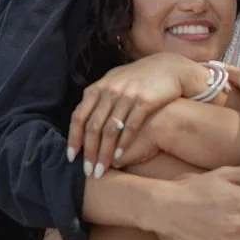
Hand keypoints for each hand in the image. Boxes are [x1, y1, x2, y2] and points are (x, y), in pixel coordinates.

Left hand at [68, 54, 205, 177]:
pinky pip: (130, 126)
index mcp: (99, 88)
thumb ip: (97, 99)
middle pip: (93, 127)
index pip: (79, 116)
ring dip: (104, 153)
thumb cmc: (137, 79)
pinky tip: (118, 157)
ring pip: (110, 130)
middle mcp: (110, 91)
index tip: (71, 157)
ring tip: (101, 170)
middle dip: (89, 152)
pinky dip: (123, 144)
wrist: (167, 67)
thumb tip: (82, 121)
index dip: (73, 138)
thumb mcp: (113, 82)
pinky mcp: (145, 100)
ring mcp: (127, 95)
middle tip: (89, 172)